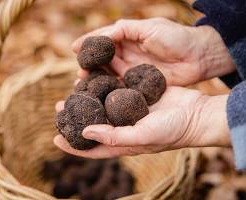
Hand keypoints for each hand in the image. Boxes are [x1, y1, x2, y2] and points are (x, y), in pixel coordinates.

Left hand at [54, 87, 230, 158]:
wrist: (195, 114)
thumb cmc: (173, 130)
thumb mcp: (143, 137)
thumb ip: (115, 137)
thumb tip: (85, 133)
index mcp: (123, 141)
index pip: (93, 148)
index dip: (74, 145)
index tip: (56, 138)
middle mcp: (124, 126)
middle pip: (94, 122)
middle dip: (76, 116)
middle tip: (59, 106)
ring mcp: (130, 110)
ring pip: (103, 102)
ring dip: (89, 95)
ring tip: (74, 85)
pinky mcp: (137, 95)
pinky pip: (117, 88)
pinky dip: (105, 82)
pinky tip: (95, 74)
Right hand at [72, 18, 234, 85]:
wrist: (197, 56)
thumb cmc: (176, 38)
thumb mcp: (150, 27)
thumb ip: (125, 29)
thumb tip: (103, 35)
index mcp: (129, 38)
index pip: (104, 41)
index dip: (89, 44)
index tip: (74, 49)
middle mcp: (128, 54)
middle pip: (104, 60)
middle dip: (90, 65)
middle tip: (79, 72)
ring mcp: (133, 70)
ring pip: (110, 74)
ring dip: (97, 79)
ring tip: (83, 84)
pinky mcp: (140, 83)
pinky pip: (122, 86)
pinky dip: (111, 89)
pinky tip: (101, 94)